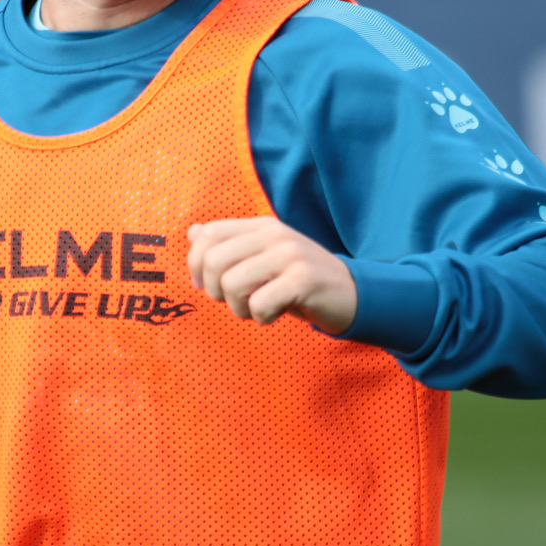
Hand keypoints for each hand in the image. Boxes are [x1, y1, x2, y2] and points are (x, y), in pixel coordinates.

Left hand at [186, 217, 357, 334]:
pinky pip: (259, 304)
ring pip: (231, 285)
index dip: (195, 264)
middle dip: (215, 292)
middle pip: (213, 262)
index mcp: (261, 227)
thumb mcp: (263, 258)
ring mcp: (289, 255)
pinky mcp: (303, 280)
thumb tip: (193, 231)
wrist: (352, 294)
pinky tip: (275, 315)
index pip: (209, 234)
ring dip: (238, 309)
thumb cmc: (299, 282)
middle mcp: (274, 235)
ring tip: (256, 310)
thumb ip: (230, 245)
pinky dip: (261, 318)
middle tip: (236, 302)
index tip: (204, 286)